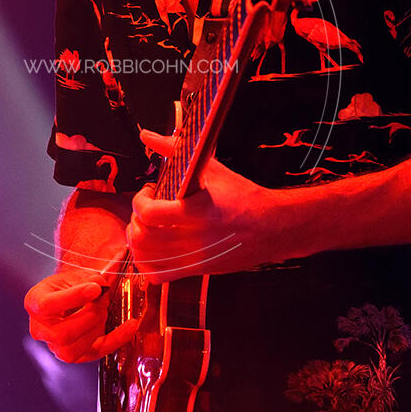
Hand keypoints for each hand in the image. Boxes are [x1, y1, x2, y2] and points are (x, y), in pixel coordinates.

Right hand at [24, 266, 138, 363]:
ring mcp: (55, 346)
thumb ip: (88, 278)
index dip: (73, 298)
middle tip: (104, 297)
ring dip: (98, 326)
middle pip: (63, 333)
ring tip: (104, 307)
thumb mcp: (73, 275)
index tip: (95, 288)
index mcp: (34, 303)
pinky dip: (117, 339)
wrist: (69, 295)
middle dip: (91, 315)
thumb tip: (102, 285)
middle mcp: (39, 330)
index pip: (47, 306)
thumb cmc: (68, 285)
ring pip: (75, 348)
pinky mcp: (75, 355)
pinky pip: (96, 352)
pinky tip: (131, 326)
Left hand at [128, 129, 298, 281]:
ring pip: (146, 259)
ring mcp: (194, 258)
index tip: (149, 192)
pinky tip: (154, 248)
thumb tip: (148, 136)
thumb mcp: (212, 169)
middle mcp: (194, 239)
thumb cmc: (244, 197)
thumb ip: (176, 151)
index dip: (140, 201)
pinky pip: (158, 276)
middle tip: (146, 209)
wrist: (274, 227)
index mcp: (198, 212)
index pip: (150, 214)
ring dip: (138, 241)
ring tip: (147, 227)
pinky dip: (147, 263)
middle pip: (143, 239)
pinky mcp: (197, 270)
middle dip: (136, 220)